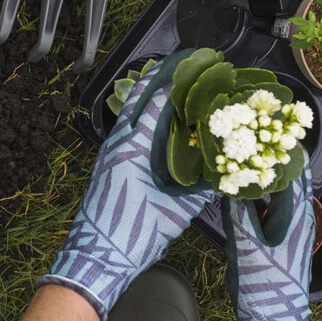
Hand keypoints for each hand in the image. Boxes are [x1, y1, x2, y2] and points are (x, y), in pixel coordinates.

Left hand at [37, 51, 218, 320]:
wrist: (96, 257)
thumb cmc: (132, 234)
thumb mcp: (174, 213)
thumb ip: (201, 192)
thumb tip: (226, 175)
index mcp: (132, 148)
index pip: (155, 104)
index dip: (175, 81)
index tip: (194, 64)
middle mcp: (117, 144)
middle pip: (137, 100)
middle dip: (158, 79)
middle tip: (181, 63)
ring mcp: (109, 154)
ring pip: (130, 115)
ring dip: (148, 97)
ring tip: (171, 84)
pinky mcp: (108, 165)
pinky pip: (128, 132)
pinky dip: (143, 119)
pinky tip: (158, 123)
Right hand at [221, 149, 321, 320]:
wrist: (273, 320)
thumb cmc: (264, 285)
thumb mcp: (246, 246)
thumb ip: (238, 212)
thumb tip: (229, 182)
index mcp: (297, 216)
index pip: (295, 172)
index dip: (282, 150)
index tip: (265, 128)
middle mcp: (297, 218)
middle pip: (288, 179)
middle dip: (271, 158)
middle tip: (248, 140)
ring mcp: (289, 229)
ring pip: (278, 193)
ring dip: (264, 176)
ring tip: (242, 158)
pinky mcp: (278, 239)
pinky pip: (270, 208)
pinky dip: (258, 195)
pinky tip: (240, 192)